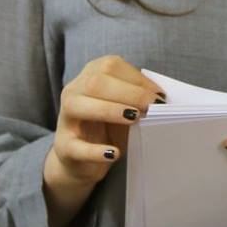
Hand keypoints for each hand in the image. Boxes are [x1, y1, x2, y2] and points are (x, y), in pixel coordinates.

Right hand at [46, 54, 161, 186]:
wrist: (81, 159)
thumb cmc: (109, 127)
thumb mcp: (125, 108)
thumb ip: (139, 100)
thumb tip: (162, 100)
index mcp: (90, 75)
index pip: (110, 67)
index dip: (137, 79)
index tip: (159, 96)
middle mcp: (73, 92)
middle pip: (95, 82)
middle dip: (128, 93)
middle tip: (151, 107)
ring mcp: (65, 119)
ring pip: (79, 106)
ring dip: (109, 110)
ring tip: (134, 119)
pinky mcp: (64, 147)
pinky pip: (76, 146)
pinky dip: (95, 151)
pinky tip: (114, 153)